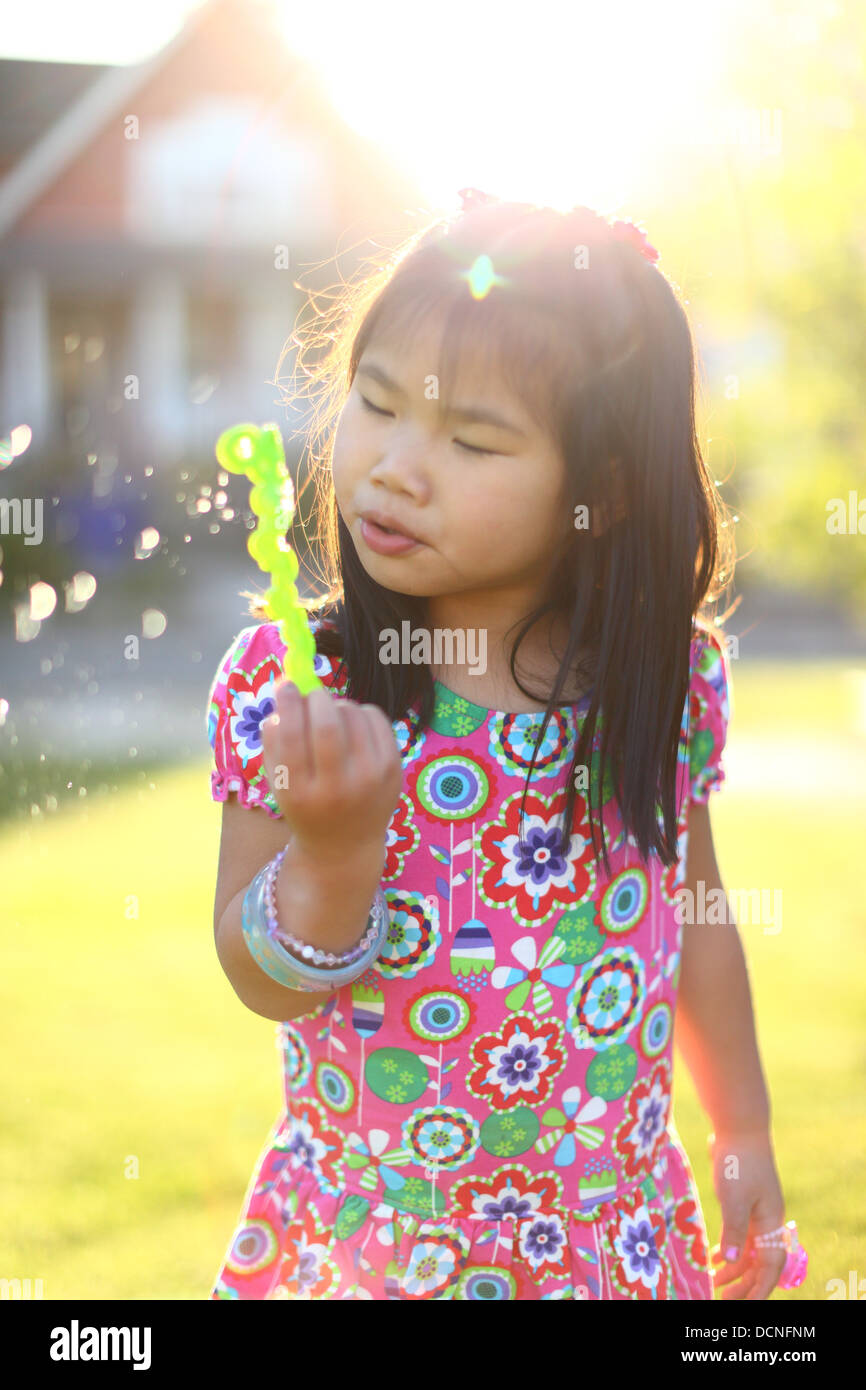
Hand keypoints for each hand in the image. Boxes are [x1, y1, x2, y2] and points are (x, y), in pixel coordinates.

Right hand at [260, 679, 402, 863]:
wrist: (345, 844)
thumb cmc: (305, 803)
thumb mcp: (278, 781)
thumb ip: (274, 738)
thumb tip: (285, 689)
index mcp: (299, 792)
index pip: (291, 735)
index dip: (286, 701)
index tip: (284, 683)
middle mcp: (336, 788)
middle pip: (327, 722)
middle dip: (316, 697)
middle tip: (311, 696)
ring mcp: (369, 779)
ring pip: (352, 714)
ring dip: (337, 704)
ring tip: (331, 717)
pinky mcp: (393, 769)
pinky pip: (376, 717)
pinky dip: (361, 711)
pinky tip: (353, 726)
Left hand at [707, 1127, 787, 1299]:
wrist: (738, 1126)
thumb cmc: (738, 1161)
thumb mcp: (734, 1197)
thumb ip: (734, 1230)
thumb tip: (734, 1260)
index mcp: (770, 1221)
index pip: (770, 1265)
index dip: (759, 1287)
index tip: (743, 1304)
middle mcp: (767, 1219)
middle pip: (760, 1261)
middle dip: (744, 1282)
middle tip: (723, 1297)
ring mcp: (756, 1210)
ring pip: (749, 1248)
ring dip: (734, 1267)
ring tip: (714, 1280)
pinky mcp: (743, 1200)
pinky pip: (740, 1233)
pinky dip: (729, 1247)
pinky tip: (714, 1255)